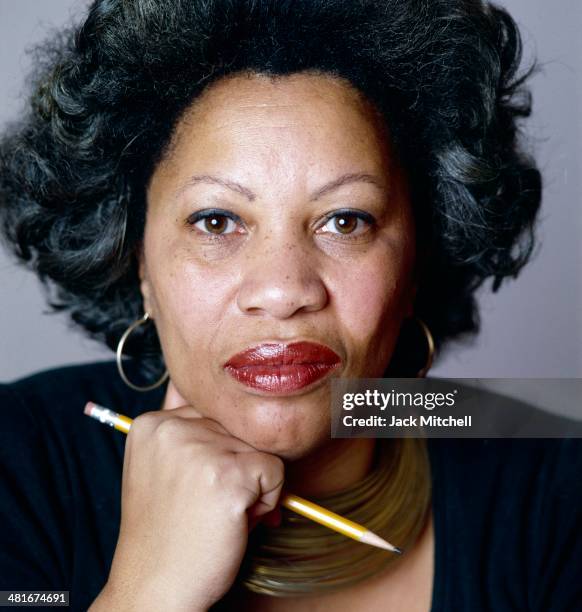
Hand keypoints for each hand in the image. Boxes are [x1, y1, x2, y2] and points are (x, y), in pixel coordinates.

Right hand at [102, 380, 284, 610]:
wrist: (155, 588)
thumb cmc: (167, 531)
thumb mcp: (162, 468)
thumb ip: (189, 431)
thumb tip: (238, 401)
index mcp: (152, 423)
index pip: (213, 411)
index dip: (217, 450)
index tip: (199, 483)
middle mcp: (172, 428)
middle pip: (237, 428)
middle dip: (237, 466)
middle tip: (209, 505)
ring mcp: (201, 449)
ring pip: (259, 447)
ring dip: (252, 483)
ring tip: (220, 514)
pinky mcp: (229, 474)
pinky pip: (275, 470)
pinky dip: (268, 500)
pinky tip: (236, 522)